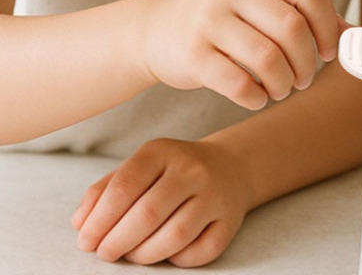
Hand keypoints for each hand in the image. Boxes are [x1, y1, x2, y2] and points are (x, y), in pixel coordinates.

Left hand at [73, 138, 247, 265]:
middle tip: (106, 252)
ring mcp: (215, 195)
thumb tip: (80, 223)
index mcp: (163, 152)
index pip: (125, 186)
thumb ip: (106, 190)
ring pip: (175, 236)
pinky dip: (178, 260)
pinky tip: (166, 253)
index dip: (100, 220)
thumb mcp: (140, 167)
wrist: (230, 166)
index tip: (87, 241)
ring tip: (132, 254)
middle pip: (148, 214)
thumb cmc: (171, 173)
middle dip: (117, 242)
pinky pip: (201, 252)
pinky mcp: (230, 221)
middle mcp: (193, 169)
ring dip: (143, 255)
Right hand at [141, 0, 342, 110]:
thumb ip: (302, 10)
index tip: (328, 48)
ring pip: (268, 58)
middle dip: (307, 61)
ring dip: (284, 82)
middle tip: (304, 77)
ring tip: (282, 87)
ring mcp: (208, 18)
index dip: (327, 22)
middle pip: (292, 26)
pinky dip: (257, 97)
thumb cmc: (222, 16)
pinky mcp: (192, 54)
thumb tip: (350, 34)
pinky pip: (239, 83)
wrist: (157, 30)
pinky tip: (257, 96)